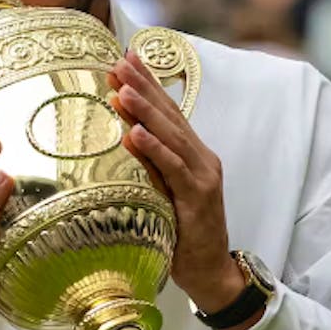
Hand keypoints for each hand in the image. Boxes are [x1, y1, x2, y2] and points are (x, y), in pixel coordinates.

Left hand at [109, 52, 250, 320]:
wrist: (212, 271)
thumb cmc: (183, 232)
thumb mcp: (163, 191)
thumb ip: (151, 164)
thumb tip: (123, 135)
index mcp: (192, 153)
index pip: (167, 111)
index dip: (148, 83)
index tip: (125, 57)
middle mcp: (201, 158)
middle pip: (169, 115)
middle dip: (143, 86)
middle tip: (118, 62)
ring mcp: (202, 176)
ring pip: (171, 136)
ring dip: (145, 110)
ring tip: (123, 88)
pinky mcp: (199, 198)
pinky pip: (173, 169)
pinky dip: (154, 150)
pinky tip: (135, 133)